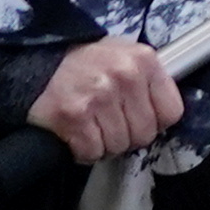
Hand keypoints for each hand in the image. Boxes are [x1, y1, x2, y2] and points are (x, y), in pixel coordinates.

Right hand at [30, 36, 184, 165]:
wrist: (37, 64)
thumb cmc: (85, 65)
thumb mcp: (124, 57)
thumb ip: (148, 81)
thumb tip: (165, 115)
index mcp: (143, 60)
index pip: (172, 112)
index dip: (155, 122)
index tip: (138, 119)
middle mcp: (125, 75)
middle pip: (145, 134)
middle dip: (127, 136)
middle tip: (108, 123)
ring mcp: (99, 96)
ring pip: (119, 146)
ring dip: (104, 144)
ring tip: (91, 125)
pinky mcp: (74, 115)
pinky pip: (93, 152)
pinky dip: (83, 150)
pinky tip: (77, 132)